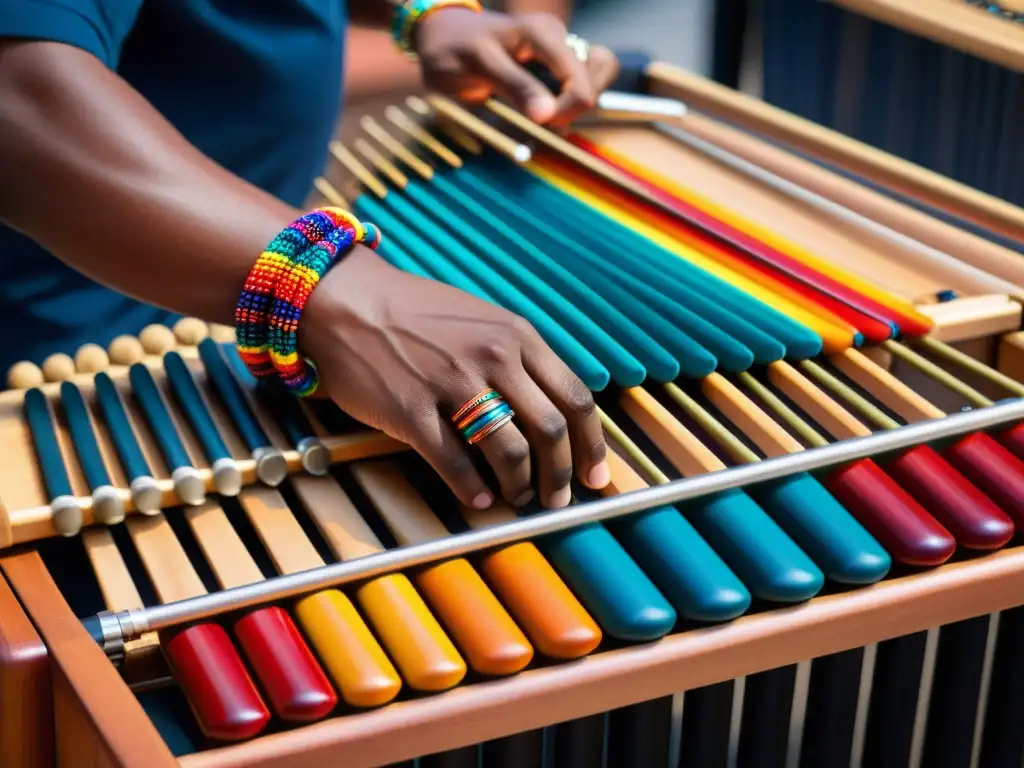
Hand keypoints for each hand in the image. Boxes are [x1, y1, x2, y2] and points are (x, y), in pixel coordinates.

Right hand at [300, 246, 610, 508]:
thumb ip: (519, 357)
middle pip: (549, 431)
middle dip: (560, 477)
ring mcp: (451, 383)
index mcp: (517, 336)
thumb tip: (553, 412)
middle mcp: (492, 357)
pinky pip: (454, 462)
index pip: (575, 398)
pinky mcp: (411, 410)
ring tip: (516, 499)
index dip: (592, 446)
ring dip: (519, 487)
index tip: (595, 477)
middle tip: (556, 501)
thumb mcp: (482, 318)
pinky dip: (472, 491)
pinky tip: (477, 500)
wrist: (347, 299)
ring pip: (509, 452)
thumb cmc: (416, 313)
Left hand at [413, 8, 619, 126]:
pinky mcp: (558, 64)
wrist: (443, 37)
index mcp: (542, 33)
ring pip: (598, 74)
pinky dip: (573, 101)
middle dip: (580, 103)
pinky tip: (548, 110)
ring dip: (580, 101)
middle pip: (602, 69)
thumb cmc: (454, 50)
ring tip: (550, 114)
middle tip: (548, 119)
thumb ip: (514, 87)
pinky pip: (583, 81)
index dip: (566, 109)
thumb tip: (548, 115)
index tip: (539, 123)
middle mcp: (559, 38)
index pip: (579, 79)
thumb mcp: (478, 66)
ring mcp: (561, 50)